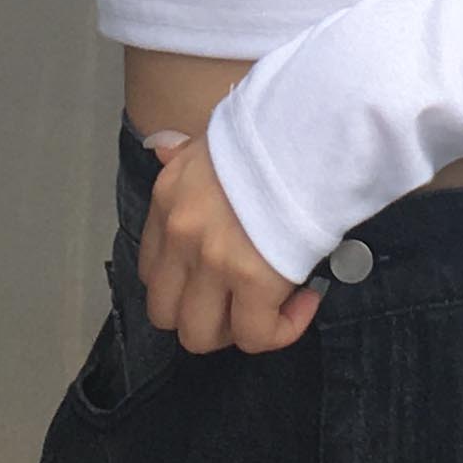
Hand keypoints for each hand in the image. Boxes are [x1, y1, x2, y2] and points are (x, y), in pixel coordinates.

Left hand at [138, 129, 323, 356]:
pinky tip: (304, 300)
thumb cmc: (272, 132)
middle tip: (243, 301)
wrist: (312, 127)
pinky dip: (282, 329)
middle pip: (166, 313)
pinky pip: (255, 336)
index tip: (220, 278)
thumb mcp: (210, 137)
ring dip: (237, 330)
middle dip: (204, 317)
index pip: (151, 271)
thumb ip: (182, 153)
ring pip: (201, 335)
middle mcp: (180, 234)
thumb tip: (161, 148)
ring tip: (271, 306)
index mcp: (168, 201)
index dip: (186, 286)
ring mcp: (212, 260)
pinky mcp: (252, 280)